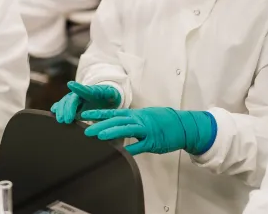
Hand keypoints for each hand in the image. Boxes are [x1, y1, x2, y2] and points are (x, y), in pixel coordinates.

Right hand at [50, 81, 120, 124]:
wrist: (102, 97)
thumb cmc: (108, 97)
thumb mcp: (112, 95)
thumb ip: (111, 94)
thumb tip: (112, 93)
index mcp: (91, 91)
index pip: (85, 90)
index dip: (77, 88)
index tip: (70, 84)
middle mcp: (80, 94)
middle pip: (72, 99)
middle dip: (68, 108)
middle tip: (67, 120)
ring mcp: (74, 99)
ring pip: (65, 102)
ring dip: (61, 110)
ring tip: (60, 120)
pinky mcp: (71, 105)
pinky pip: (62, 105)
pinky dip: (57, 108)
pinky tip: (53, 111)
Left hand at [82, 107, 216, 155]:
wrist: (183, 125)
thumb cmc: (163, 121)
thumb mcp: (144, 117)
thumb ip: (130, 121)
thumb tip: (115, 124)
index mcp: (135, 115)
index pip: (113, 113)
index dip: (98, 114)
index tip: (84, 116)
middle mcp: (139, 120)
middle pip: (117, 121)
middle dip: (101, 125)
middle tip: (86, 130)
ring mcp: (146, 130)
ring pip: (127, 129)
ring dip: (113, 132)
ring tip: (99, 136)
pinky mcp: (154, 141)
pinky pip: (141, 145)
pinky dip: (132, 149)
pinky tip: (122, 153)